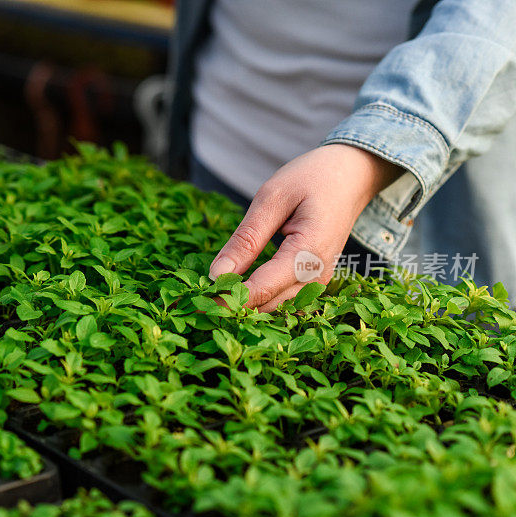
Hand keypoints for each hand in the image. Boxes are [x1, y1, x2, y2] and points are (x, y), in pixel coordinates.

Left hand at [208, 144, 400, 311]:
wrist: (351, 176)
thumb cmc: (310, 179)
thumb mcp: (271, 199)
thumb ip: (245, 240)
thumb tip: (216, 275)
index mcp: (308, 253)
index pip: (260, 289)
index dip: (226, 298)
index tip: (197, 301)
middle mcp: (317, 276)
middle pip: (265, 306)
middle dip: (231, 305)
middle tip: (197, 301)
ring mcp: (318, 283)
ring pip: (272, 309)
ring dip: (243, 306)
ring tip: (211, 294)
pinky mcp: (313, 283)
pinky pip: (282, 301)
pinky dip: (258, 299)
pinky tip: (235, 288)